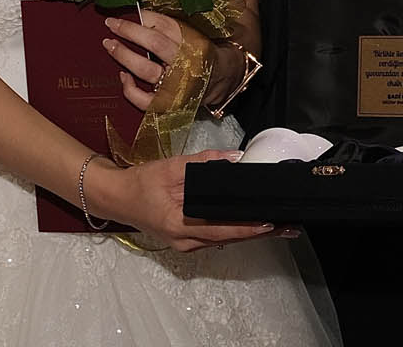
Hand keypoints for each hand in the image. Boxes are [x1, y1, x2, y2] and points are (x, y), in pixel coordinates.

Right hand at [103, 150, 291, 251]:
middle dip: (258, 232)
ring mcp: (186, 244)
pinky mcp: (187, 239)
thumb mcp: (171, 167)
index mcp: (180, 225)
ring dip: (250, 233)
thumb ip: (204, 163)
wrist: (115, 198)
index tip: (271, 223)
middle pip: (229, 239)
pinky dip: (236, 230)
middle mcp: (185, 241)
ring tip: (278, 226)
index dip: (248, 228)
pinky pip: (216, 237)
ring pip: (224, 240)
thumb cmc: (139, 183)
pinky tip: (252, 224)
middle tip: (287, 226)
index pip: (222, 230)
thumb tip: (234, 158)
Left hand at [104, 11, 199, 109]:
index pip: (168, 25)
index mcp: (195, 44)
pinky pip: (143, 99)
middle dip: (129, 31)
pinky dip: (129, 89)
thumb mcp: (196, 33)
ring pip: (145, 69)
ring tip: (109, 43)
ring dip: (123, 55)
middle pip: (155, 43)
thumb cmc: (202, 53)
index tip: (132, 11)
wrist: (221, 81)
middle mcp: (186, 64)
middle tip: (111, 23)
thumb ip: (173, 25)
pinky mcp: (167, 103)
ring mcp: (175, 86)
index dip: (147, 17)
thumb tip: (142, 14)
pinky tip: (123, 76)